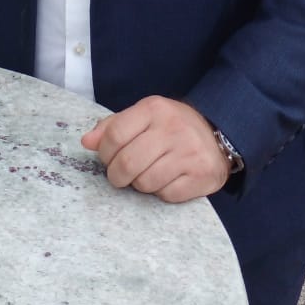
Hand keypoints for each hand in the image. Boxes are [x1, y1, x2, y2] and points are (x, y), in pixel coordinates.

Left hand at [81, 96, 230, 202]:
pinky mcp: (201, 176)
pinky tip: (168, 179)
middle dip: (117, 176)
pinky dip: (161, 192)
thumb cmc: (172, 126)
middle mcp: (172, 128)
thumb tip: (86, 142)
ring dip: (140, 184)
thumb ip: (113, 127)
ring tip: (148, 174)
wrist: (218, 135)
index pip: (114, 135)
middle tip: (121, 175)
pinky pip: (166, 195)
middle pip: (127, 163)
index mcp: (154, 109)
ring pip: (145, 183)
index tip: (108, 158)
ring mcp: (188, 153)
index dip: (104, 153)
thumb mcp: (144, 116)